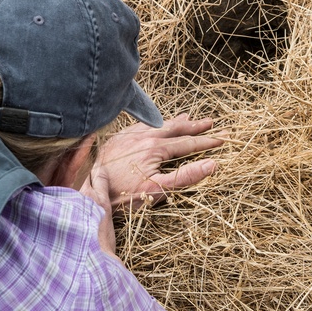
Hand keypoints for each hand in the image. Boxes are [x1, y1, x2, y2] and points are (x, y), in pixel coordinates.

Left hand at [86, 114, 224, 211]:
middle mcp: (144, 136)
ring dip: (175, 121)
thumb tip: (211, 165)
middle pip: (175, 128)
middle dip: (194, 126)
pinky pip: (140, 124)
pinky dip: (153, 122)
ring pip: (158, 124)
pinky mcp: (117, 137)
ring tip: (187, 117)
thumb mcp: (158, 190)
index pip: (187, 143)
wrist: (89, 187)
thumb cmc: (123, 193)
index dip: (206, 141)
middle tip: (210, 122)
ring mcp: (129, 135)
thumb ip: (186, 177)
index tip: (222, 139)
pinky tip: (154, 123)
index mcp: (156, 148)